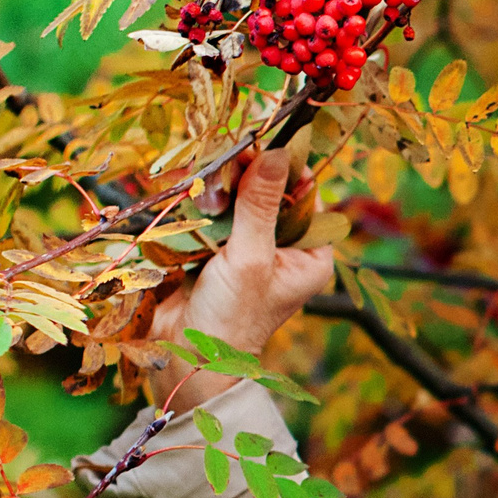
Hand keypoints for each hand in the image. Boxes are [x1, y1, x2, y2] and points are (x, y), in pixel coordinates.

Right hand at [145, 148, 335, 412]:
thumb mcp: (250, 257)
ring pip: (237, 198)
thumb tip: (274, 152)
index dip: (283, 165)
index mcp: (310, 255)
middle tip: (222, 158)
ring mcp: (250, 248)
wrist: (186, 359)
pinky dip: (199, 201)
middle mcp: (285, 249)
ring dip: (218, 188)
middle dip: (244, 175)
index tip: (259, 138)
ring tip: (203, 188)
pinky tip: (188, 192)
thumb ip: (259, 205)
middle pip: (268, 191)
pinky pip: (212, 213)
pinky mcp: (217, 250)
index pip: (304, 194)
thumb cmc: (231, 318)